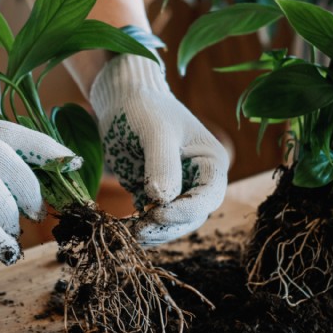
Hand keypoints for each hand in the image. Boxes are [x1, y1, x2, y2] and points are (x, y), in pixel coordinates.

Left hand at [90, 54, 228, 243]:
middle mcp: (198, 179)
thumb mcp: (155, 132)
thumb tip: (163, 200)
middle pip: (192, 215)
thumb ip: (162, 164)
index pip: (208, 197)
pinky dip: (142, 227)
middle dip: (168, 226)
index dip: (186, 210)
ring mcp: (176, 188)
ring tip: (131, 233)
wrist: (122, 99)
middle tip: (140, 230)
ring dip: (154, 231)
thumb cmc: (143, 108)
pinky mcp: (153, 194)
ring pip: (173, 222)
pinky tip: (125, 229)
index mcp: (210, 162)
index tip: (157, 213)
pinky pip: (152, 219)